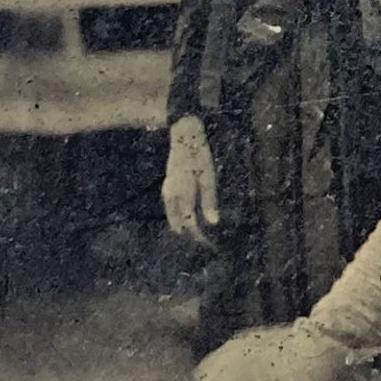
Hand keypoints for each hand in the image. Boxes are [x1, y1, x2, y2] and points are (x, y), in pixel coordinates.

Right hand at [163, 115, 218, 240]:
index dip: (198, 236)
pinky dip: (178, 217)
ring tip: (197, 234)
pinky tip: (188, 218)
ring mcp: (166, 191)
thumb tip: (213, 222)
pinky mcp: (167, 187)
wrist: (183, 136)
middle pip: (178, 224)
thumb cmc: (200, 155)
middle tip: (204, 242)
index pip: (189, 224)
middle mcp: (171, 196)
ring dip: (183, 227)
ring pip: (172, 217)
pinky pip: (171, 209)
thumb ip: (209, 200)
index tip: (208, 245)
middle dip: (190, 235)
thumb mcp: (209, 176)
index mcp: (182, 195)